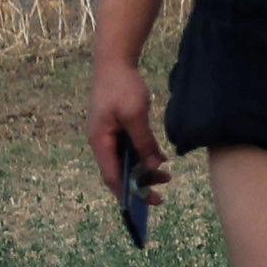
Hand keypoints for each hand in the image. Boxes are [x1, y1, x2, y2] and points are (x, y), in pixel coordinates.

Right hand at [89, 62, 162, 189]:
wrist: (114, 62)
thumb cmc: (122, 86)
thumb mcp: (135, 114)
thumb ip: (143, 141)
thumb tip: (153, 166)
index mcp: (100, 142)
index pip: (112, 176)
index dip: (127, 193)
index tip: (145, 204)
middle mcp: (101, 142)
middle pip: (119, 172)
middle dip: (139, 184)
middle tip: (162, 193)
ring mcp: (108, 135)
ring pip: (125, 161)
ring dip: (144, 171)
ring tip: (167, 176)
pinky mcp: (116, 128)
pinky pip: (129, 149)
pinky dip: (143, 156)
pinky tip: (160, 159)